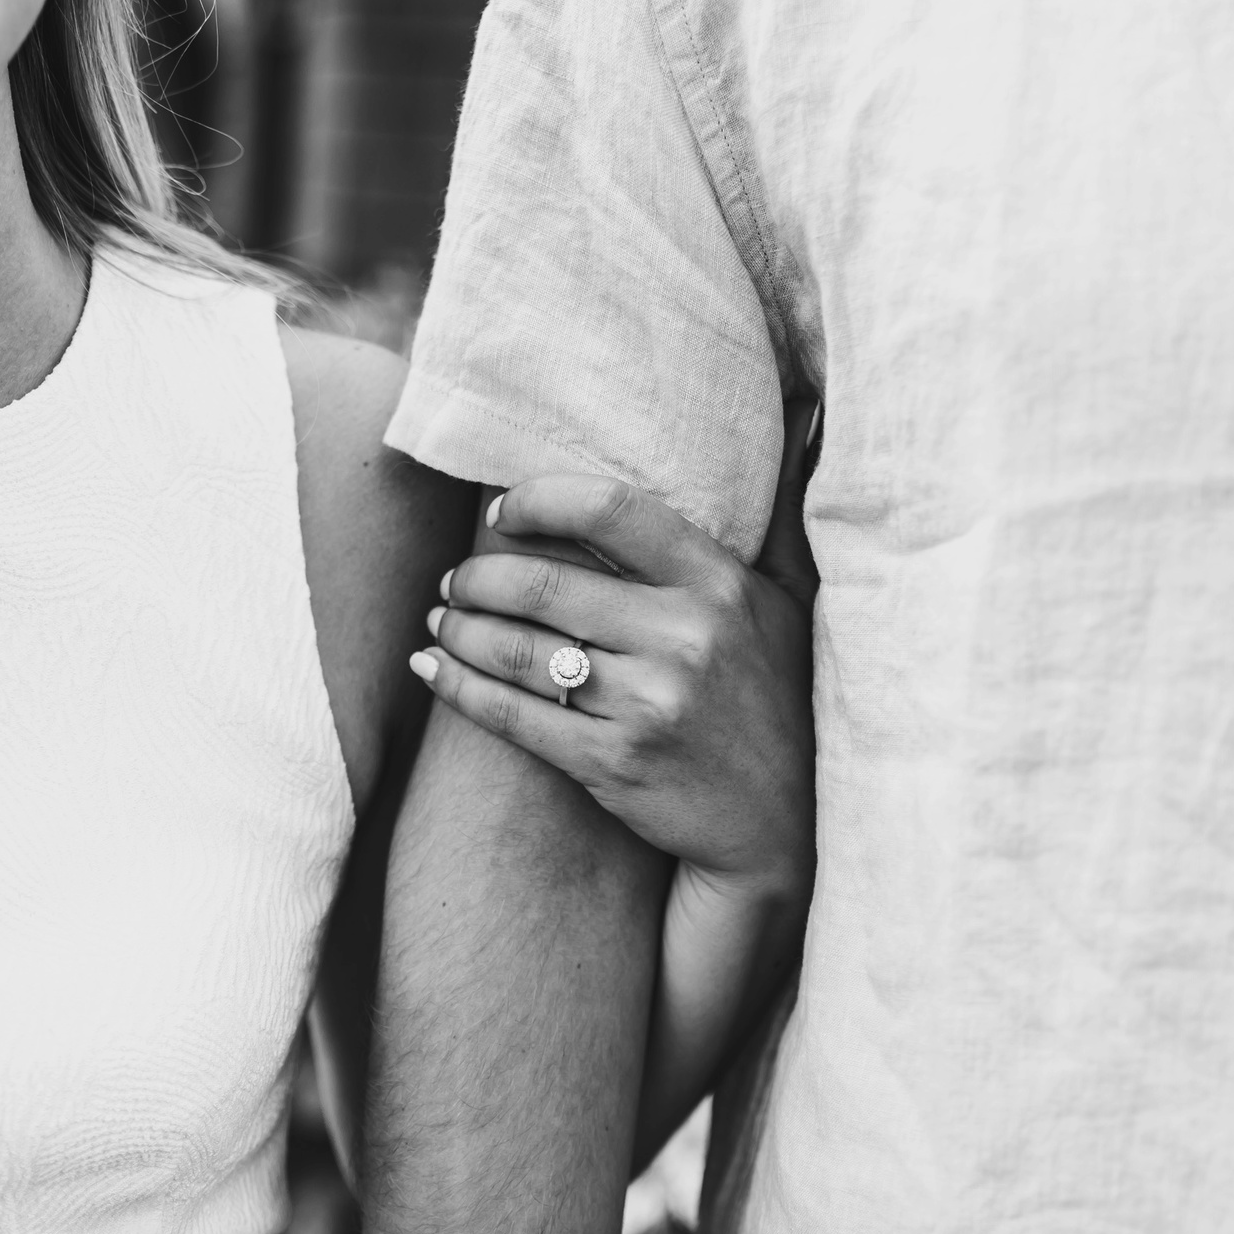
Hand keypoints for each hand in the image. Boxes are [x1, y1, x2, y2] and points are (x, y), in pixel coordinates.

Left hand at [408, 472, 813, 901]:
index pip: (609, 509)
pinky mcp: (612, 763)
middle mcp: (684, 637)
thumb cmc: (778, 702)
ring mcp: (646, 703)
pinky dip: (459, 688)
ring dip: (459, 630)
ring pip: (518, 649)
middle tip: (454, 581)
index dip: (537, 501)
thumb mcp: (790, 602)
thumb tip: (802, 407)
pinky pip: (513, 716)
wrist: (783, 826)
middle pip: (541, 584)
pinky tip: (432, 671)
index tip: (501, 514)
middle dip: (477, 577)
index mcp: (717, 584)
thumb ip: (775, 514)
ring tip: (440, 622)